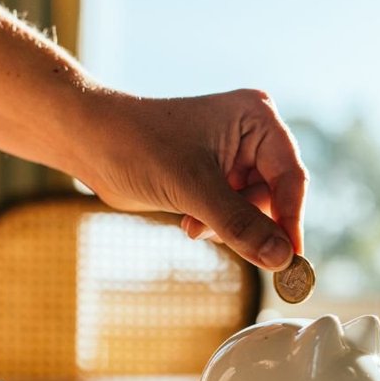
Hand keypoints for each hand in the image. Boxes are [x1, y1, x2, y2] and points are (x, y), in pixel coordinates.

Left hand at [76, 89, 307, 271]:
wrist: (87, 142)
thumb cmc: (136, 146)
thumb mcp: (193, 189)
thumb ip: (241, 225)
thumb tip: (282, 260)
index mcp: (258, 119)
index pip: (291, 178)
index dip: (291, 220)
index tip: (290, 260)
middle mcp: (253, 135)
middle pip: (276, 197)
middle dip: (248, 222)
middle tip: (226, 240)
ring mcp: (236, 156)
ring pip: (256, 210)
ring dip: (228, 225)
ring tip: (192, 224)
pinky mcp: (218, 176)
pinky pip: (236, 212)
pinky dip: (216, 224)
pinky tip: (189, 221)